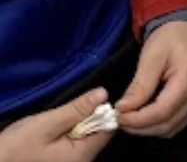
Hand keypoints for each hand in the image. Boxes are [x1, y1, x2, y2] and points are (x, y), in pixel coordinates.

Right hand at [0, 89, 114, 161]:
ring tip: (57, 122)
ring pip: (86, 137)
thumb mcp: (46, 124)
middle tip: (66, 112)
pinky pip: (74, 144)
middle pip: (98, 133)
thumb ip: (77, 110)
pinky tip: (53, 132)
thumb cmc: (15, 148)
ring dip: (76, 125)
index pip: (108, 129)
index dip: (102, 111)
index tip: (87, 101)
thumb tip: (104, 94)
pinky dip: (67, 134)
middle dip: (87, 118)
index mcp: (82, 156)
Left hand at [115, 21, 186, 137]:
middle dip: (140, 127)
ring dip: (149, 128)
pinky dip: (159, 124)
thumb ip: (139, 86)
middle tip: (119, 117)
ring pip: (172, 128)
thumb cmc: (173, 35)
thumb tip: (123, 110)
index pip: (161, 112)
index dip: (136, 120)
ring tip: (130, 117)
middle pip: (167, 125)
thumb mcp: (152, 56)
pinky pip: (178, 122)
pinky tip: (145, 115)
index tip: (117, 114)